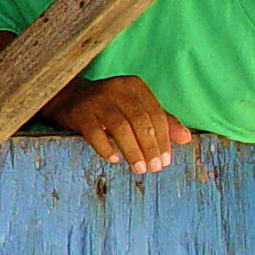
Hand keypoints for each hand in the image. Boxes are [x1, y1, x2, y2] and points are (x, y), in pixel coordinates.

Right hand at [46, 75, 191, 173]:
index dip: (164, 139)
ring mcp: (96, 99)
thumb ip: (161, 122)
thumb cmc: (109, 106)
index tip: (166, 161)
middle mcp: (116, 88)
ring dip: (132, 151)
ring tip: (139, 169)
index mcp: (134, 86)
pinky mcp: (79, 112)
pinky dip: (106, 147)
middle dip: (150, 147)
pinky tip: (114, 160)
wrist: (68, 98)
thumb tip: (186, 139)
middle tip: (154, 168)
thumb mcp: (135, 108)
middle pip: (139, 120)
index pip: (155, 113)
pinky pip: (95, 132)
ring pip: (120, 127)